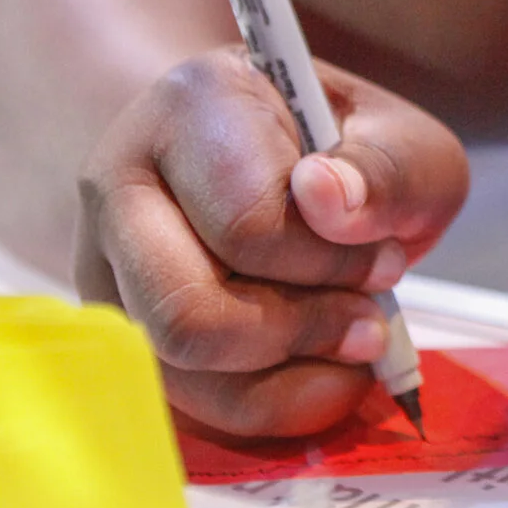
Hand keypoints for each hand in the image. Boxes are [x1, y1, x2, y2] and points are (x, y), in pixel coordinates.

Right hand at [73, 47, 468, 436]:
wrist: (289, 168)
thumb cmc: (348, 156)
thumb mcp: (405, 145)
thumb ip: (388, 169)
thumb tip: (326, 201)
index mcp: (195, 103)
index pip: (246, 223)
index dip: (330, 261)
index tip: (383, 253)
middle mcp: (121, 178)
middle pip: (187, 313)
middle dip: (299, 331)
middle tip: (368, 313)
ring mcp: (103, 260)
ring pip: (177, 366)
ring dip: (287, 374)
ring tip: (348, 338)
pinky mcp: (117, 328)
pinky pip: (182, 404)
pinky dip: (270, 404)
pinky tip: (320, 372)